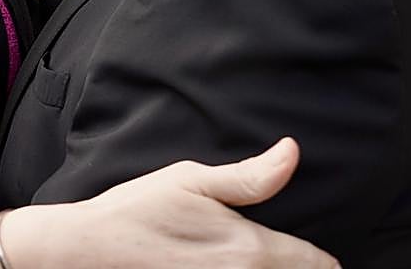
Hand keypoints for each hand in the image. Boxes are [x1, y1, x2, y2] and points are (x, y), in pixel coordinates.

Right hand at [3, 138, 339, 267]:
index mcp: (251, 250)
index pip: (318, 265)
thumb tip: (292, 152)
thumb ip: (250, 175)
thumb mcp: (190, 179)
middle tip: (284, 256)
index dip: (320, 257)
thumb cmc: (138, 211)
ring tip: (257, 263)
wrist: (90, 251)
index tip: (314, 253)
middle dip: (297, 268)